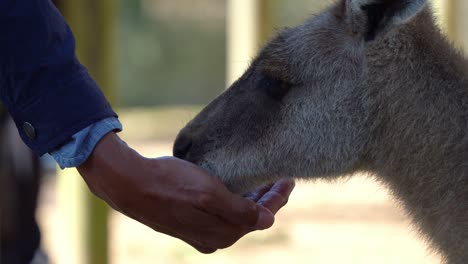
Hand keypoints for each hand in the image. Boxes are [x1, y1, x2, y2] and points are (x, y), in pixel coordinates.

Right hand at [77, 132, 294, 252]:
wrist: (131, 184)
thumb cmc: (170, 185)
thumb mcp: (209, 194)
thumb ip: (239, 211)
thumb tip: (267, 221)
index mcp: (222, 233)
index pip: (261, 217)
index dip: (277, 199)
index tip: (288, 180)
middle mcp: (213, 237)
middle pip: (249, 217)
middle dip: (266, 198)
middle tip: (279, 177)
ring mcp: (200, 231)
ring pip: (235, 214)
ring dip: (250, 198)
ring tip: (262, 181)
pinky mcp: (189, 221)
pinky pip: (220, 213)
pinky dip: (233, 200)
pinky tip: (235, 188)